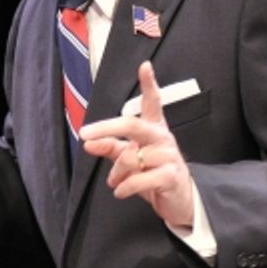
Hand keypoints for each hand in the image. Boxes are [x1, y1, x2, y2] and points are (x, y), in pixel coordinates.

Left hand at [79, 61, 194, 227]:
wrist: (181, 201)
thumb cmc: (153, 174)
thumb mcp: (129, 159)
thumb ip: (110, 147)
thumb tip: (87, 142)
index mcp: (154, 129)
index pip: (153, 102)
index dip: (149, 84)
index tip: (145, 66)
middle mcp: (162, 138)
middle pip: (132, 125)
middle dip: (106, 128)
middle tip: (85, 135)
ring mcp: (169, 156)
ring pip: (130, 158)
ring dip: (116, 172)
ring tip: (115, 181)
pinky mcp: (171, 176)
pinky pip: (139, 179)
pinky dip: (124, 187)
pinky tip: (120, 191)